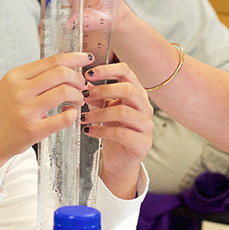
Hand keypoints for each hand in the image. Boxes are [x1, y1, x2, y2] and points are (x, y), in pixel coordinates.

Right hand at [0, 52, 90, 182]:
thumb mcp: (8, 88)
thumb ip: (32, 78)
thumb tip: (62, 69)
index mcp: (15, 76)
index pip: (52, 61)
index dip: (74, 59)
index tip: (85, 59)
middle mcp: (20, 91)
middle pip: (61, 73)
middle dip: (78, 78)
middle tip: (81, 85)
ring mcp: (26, 111)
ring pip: (64, 92)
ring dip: (78, 95)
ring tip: (77, 101)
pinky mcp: (32, 131)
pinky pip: (63, 119)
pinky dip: (73, 114)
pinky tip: (70, 114)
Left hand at [82, 62, 152, 199]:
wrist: (120, 160)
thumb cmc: (114, 131)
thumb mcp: (104, 109)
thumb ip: (97, 96)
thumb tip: (84, 83)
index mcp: (137, 93)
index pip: (126, 72)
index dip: (107, 69)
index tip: (88, 74)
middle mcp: (145, 107)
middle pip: (128, 90)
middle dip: (103, 90)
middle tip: (84, 96)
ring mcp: (146, 125)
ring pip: (123, 112)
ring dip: (99, 113)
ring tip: (83, 117)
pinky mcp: (142, 143)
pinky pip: (120, 134)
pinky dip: (101, 131)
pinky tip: (88, 131)